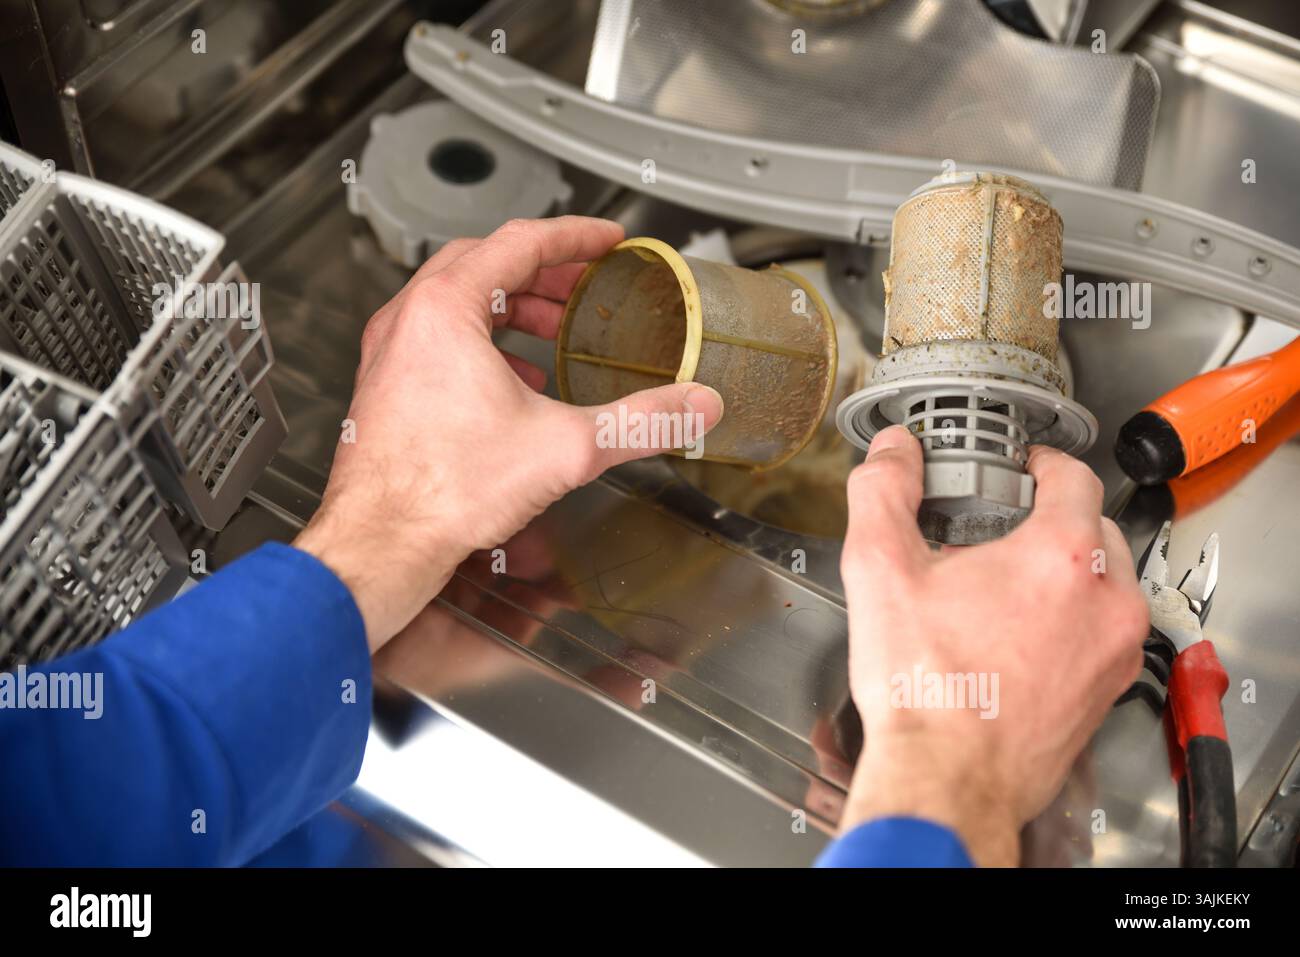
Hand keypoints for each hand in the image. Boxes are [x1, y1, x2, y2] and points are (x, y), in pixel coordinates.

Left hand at [295, 217, 723, 649]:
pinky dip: (483, 342)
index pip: (519, 242)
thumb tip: (692, 405)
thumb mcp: (566, 447)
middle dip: (543, 271)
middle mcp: (409, 321)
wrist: (380, 544)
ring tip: (556, 330)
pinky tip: (515, 381)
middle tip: (584, 283)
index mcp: (446, 310)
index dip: (574, 236)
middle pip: (484, 264)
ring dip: (512, 306)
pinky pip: (438, 340)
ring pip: (456, 302)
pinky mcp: (386, 389)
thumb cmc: (441, 491)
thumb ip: (640, 421)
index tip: (604, 239)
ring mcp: (391, 354)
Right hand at [837, 426, 1148, 865]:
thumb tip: (892, 453)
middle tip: (997, 530)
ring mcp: (1114, 650)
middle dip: (1049, 520)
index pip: (1073, 475)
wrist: (948, 780)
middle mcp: (1106, 600)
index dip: (1040, 463)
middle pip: (1094, 527)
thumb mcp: (881, 570)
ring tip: (1003, 587)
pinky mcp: (1108, 690)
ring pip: (1103, 582)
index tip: (1020, 468)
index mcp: (1062, 555)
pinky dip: (1069, 620)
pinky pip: (1100, 632)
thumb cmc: (927, 689)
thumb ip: (884, 493)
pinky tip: (1014, 636)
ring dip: (1063, 572)